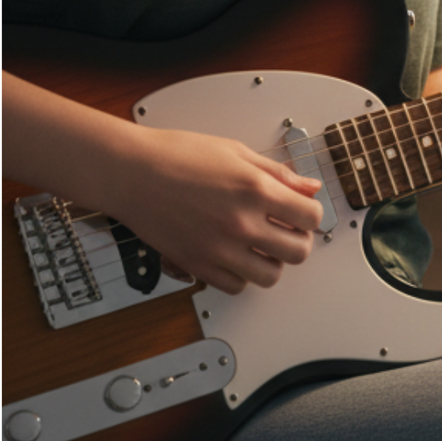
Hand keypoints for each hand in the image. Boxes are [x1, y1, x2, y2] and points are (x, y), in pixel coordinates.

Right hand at [101, 127, 325, 293]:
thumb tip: (309, 187)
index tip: (302, 212)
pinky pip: (235, 287)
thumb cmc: (178, 156)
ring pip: (270, 276)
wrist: (130, 172)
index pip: (311, 217)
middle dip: (298, 241)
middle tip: (287, 231)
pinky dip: (241, 276)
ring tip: (262, 246)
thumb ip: (279, 174)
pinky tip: (236, 256)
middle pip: (298, 252)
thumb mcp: (237, 153)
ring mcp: (218, 248)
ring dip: (272, 262)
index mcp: (256, 190)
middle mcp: (241, 222)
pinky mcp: (196, 264)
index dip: (311, 214)